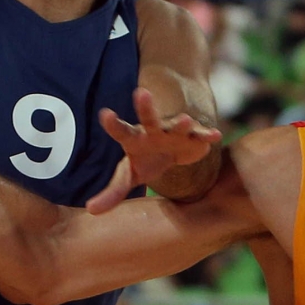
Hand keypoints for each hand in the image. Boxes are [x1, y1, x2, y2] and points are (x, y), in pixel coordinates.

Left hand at [85, 88, 221, 215]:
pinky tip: (214, 135)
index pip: (121, 131)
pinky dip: (207, 135)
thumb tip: (90, 211)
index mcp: (135, 139)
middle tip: (141, 93)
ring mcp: (175, 131)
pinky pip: (201, 135)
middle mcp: (154, 131)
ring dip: (181, 123)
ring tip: (185, 120)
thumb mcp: (130, 174)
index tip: (105, 114)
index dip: (113, 124)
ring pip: (177, 125)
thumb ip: (113, 192)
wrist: (175, 146)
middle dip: (146, 107)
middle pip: (148, 118)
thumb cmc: (147, 159)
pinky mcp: (195, 137)